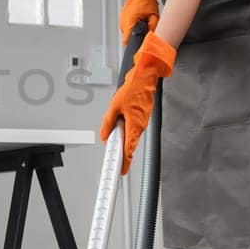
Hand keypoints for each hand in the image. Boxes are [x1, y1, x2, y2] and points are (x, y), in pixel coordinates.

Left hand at [98, 31, 175, 173]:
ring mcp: (141, 122)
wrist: (145, 78)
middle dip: (121, 151)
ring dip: (122, 138)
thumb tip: (104, 134)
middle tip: (115, 160)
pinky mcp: (141, 117)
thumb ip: (108, 122)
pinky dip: (125, 130)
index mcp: (134, 126)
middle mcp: (140, 126)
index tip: (121, 170)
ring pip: (130, 136)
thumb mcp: (114, 106)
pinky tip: (119, 125)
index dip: (125, 162)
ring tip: (113, 135)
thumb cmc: (133, 89)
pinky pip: (132, 128)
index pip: (129, 150)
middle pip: (129, 145)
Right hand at [119, 0, 168, 44]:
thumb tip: (153, 39)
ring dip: (135, 33)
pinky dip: (133, 28)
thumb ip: (153, 29)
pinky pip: (127, 29)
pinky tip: (139, 22)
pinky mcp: (122, 19)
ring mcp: (121, 21)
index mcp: (129, 22)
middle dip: (137, 39)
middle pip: (128, 39)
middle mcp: (122, 23)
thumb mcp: (154, 16)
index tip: (141, 48)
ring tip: (143, 26)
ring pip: (127, 34)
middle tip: (146, 35)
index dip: (135, 47)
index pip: (128, 42)